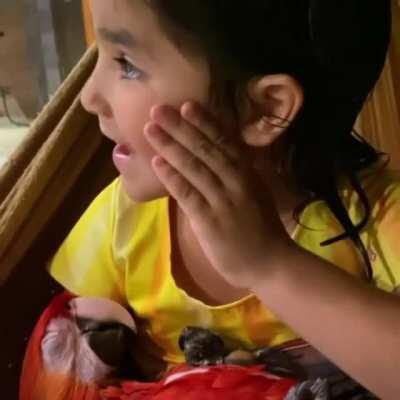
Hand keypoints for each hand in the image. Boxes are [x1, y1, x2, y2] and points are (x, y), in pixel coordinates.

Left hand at [144, 102, 292, 289]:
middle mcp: (237, 181)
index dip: (205, 122)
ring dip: (171, 146)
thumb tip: (215, 155)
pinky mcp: (210, 220)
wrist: (270, 263)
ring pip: (194, 167)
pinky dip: (172, 177)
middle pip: (206, 149)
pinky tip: (157, 162)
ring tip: (150, 129)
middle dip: (180, 127)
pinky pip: (188, 194)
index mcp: (248, 173)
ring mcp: (223, 200)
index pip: (225, 142)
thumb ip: (237, 174)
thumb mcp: (255, 193)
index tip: (187, 105)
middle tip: (158, 108)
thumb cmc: (261, 229)